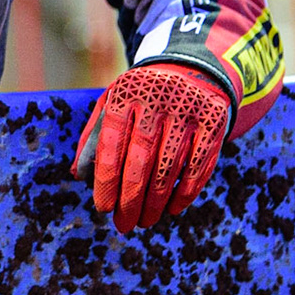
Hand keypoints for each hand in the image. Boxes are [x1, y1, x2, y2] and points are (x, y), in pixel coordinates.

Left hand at [73, 63, 231, 231]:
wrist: (189, 70)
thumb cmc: (140, 98)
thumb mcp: (112, 106)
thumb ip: (95, 138)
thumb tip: (79, 176)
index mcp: (125, 95)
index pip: (111, 144)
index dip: (106, 179)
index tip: (102, 207)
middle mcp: (156, 100)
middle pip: (141, 159)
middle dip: (131, 198)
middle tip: (123, 224)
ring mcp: (188, 110)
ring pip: (170, 166)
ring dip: (156, 201)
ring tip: (144, 221)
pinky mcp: (214, 121)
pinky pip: (198, 166)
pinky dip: (185, 192)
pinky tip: (171, 209)